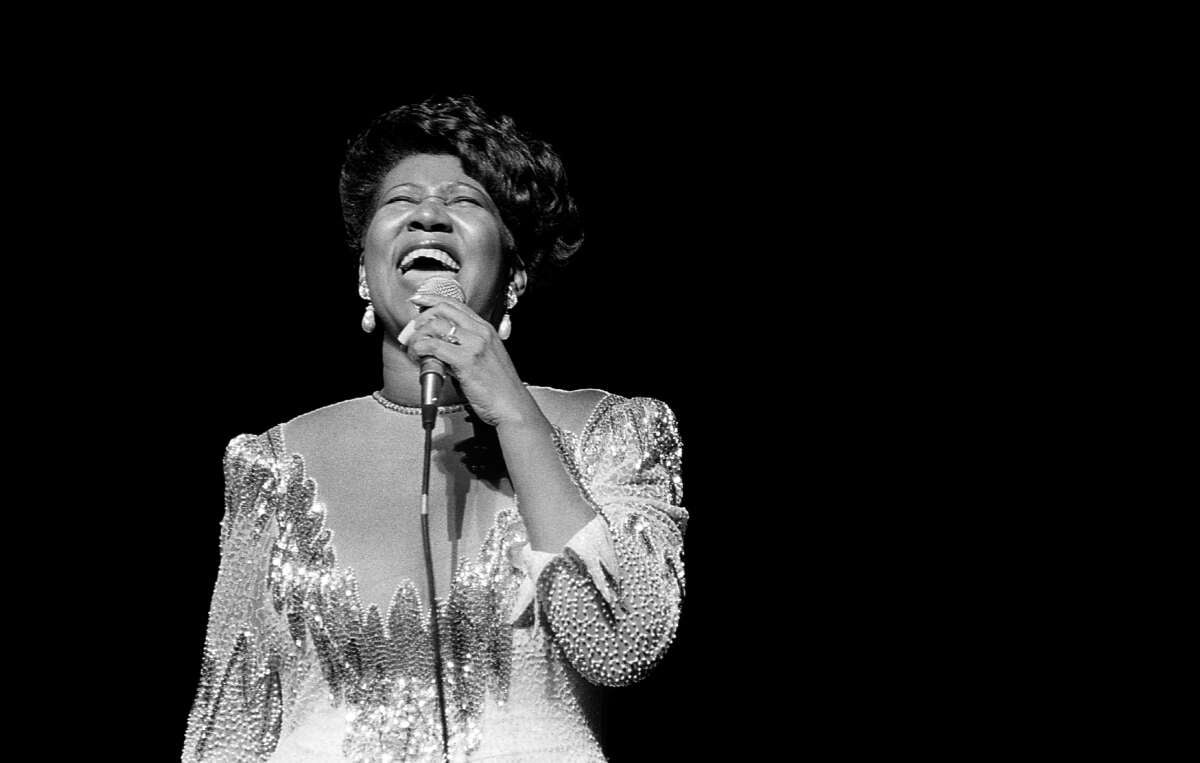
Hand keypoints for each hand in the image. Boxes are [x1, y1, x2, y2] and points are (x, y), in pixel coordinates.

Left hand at [398, 293, 541, 427]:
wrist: (512, 406)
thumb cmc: (499, 388)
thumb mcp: (485, 358)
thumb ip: (464, 348)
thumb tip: (438, 348)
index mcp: (486, 329)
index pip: (455, 304)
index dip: (432, 300)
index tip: (418, 301)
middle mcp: (481, 332)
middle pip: (443, 309)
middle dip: (421, 319)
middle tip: (412, 334)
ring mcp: (475, 344)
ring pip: (435, 326)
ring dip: (417, 337)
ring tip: (413, 351)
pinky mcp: (466, 360)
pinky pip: (433, 346)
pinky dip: (420, 349)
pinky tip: (418, 358)